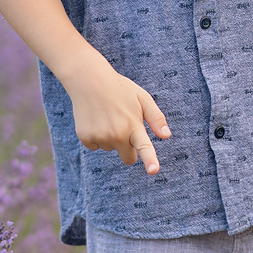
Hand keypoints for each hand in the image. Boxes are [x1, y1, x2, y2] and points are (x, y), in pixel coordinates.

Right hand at [67, 56, 170, 170]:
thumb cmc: (120, 89)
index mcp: (133, 125)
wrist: (88, 80)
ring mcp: (100, 136)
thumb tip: (166, 136)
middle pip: (128, 158)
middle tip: (124, 129)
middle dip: (129, 150)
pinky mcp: (85, 137)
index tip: (153, 171)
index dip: (150, 161)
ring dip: (111, 138)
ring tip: (107, 116)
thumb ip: (156, 118)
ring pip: (110, 149)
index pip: (144, 147)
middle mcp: (116, 134)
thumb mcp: (142, 98)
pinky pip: (95, 146)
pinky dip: (95, 136)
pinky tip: (95, 119)